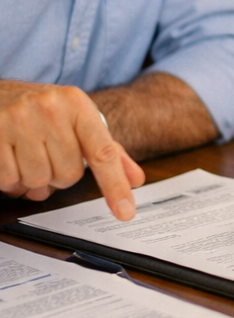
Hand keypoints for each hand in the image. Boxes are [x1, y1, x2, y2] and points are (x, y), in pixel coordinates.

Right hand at [0, 83, 145, 220]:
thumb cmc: (44, 112)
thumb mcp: (78, 120)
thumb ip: (107, 150)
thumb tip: (136, 179)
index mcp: (78, 104)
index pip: (102, 153)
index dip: (115, 185)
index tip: (126, 212)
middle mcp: (50, 109)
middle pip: (68, 175)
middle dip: (59, 175)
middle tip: (49, 156)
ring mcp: (19, 120)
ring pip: (37, 181)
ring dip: (33, 180)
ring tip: (28, 157)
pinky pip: (9, 180)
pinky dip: (11, 179)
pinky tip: (10, 159)